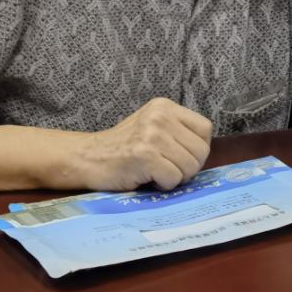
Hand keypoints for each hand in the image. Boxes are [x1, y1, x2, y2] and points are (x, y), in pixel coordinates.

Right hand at [72, 98, 212, 191]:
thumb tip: (203, 151)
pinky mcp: (145, 156)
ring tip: (157, 174)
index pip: (205, 129)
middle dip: (189, 167)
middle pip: (201, 150)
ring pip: (190, 166)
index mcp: (165, 106)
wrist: (86, 158)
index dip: (199, 148)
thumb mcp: (151, 126)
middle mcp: (161, 116)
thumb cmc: (122, 147)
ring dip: (176, 177)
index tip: (182, 157)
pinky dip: (164, 185)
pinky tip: (149, 179)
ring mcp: (153, 135)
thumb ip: (177, 131)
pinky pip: (174, 178)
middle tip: (169, 170)